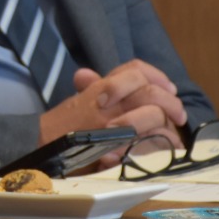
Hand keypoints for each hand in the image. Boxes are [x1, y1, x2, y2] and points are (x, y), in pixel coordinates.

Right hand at [39, 59, 187, 168]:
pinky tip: (169, 148)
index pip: (134, 69)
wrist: (39, 149)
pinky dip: (162, 144)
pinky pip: (147, 142)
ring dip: (168, 124)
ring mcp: (111, 125)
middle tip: (179, 115)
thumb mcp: (74, 102)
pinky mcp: (114, 148)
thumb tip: (86, 74)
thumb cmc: (60, 127)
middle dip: (170, 101)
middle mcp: (106, 102)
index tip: (168, 87)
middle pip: (148, 91)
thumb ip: (87, 87)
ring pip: (151, 115)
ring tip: (176, 133)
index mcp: (100, 88)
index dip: (156, 75)